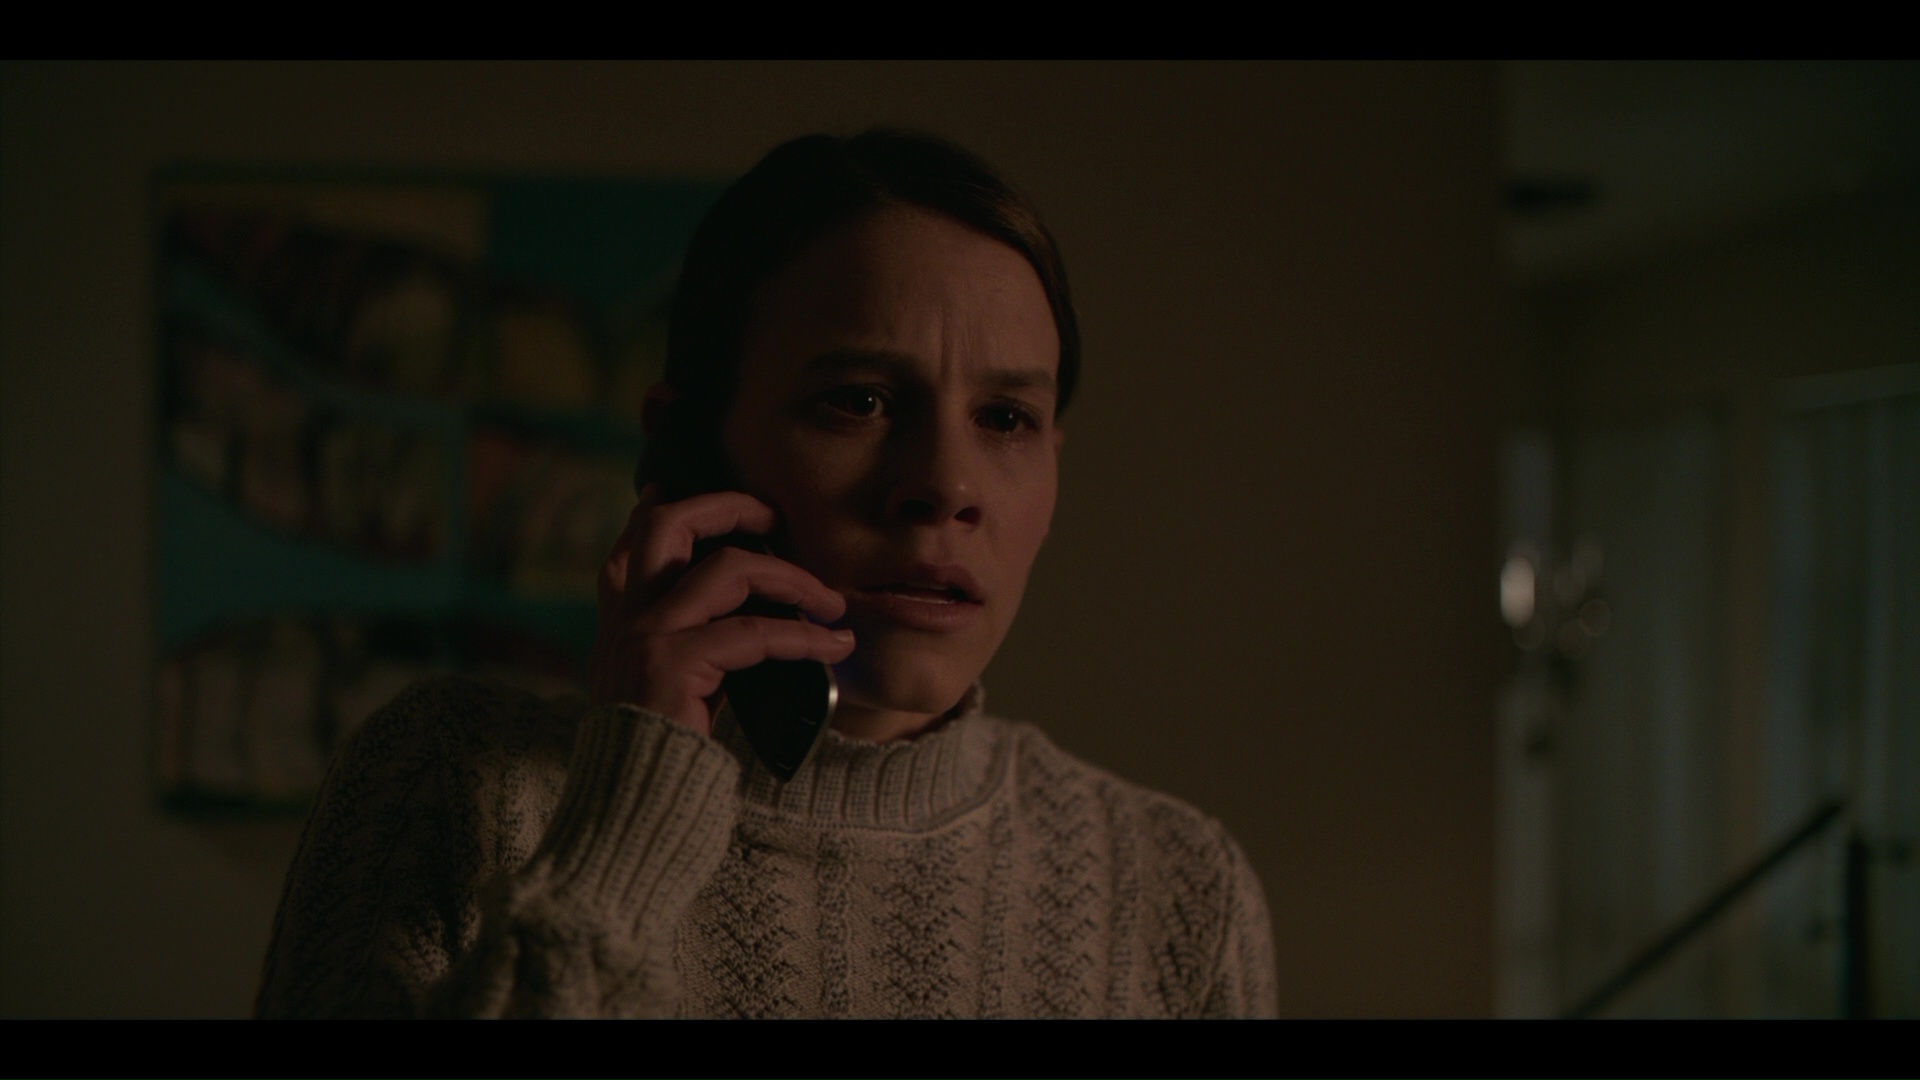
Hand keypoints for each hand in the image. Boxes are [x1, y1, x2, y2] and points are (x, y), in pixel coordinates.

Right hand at [588, 483, 854, 735]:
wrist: (629, 805)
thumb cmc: (663, 747)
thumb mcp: (674, 681)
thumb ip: (695, 640)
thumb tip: (755, 614)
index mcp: (618, 617)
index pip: (636, 540)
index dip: (667, 506)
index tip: (709, 493)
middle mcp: (625, 616)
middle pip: (669, 525)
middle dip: (729, 506)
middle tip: (776, 516)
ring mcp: (644, 636)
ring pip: (728, 570)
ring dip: (791, 579)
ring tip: (831, 601)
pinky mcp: (670, 665)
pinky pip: (752, 633)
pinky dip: (802, 637)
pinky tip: (832, 648)